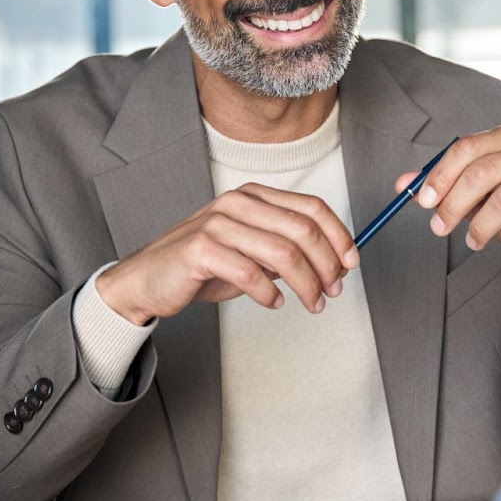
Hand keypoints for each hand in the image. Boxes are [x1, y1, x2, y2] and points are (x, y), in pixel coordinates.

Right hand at [95, 183, 358, 324]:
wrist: (148, 280)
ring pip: (282, 253)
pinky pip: (249, 273)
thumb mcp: (251, 253)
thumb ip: (286, 252)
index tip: (351, 263)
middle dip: (326, 264)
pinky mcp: (201, 249)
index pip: (311, 207)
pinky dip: (268, 293)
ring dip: (305, 284)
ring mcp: (218, 223)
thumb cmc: (203, 266)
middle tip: (333, 291)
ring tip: (312, 303)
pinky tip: (273, 303)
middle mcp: (238, 203)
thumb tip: (333, 262)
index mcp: (254, 196)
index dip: (338, 235)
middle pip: (302, 229)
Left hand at [397, 124, 500, 273]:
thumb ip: (445, 187)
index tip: (422, 201)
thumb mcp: (476, 199)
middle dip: (454, 203)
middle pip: (485, 170)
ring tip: (475, 240)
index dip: (441, 175)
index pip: (468, 147)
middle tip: (439, 227)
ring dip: (483, 225)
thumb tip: (404, 183)